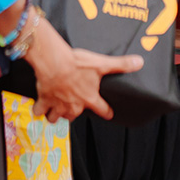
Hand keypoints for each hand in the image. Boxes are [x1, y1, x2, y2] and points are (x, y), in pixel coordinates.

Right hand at [22, 17, 142, 121]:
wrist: (55, 63)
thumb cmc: (79, 64)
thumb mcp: (102, 64)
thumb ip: (121, 65)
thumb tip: (140, 62)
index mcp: (90, 98)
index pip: (102, 109)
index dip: (106, 112)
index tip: (109, 114)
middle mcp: (74, 106)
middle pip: (73, 117)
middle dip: (72, 113)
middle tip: (72, 106)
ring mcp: (58, 105)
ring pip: (56, 118)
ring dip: (56, 115)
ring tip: (55, 110)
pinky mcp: (44, 101)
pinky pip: (39, 111)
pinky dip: (39, 110)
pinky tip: (39, 106)